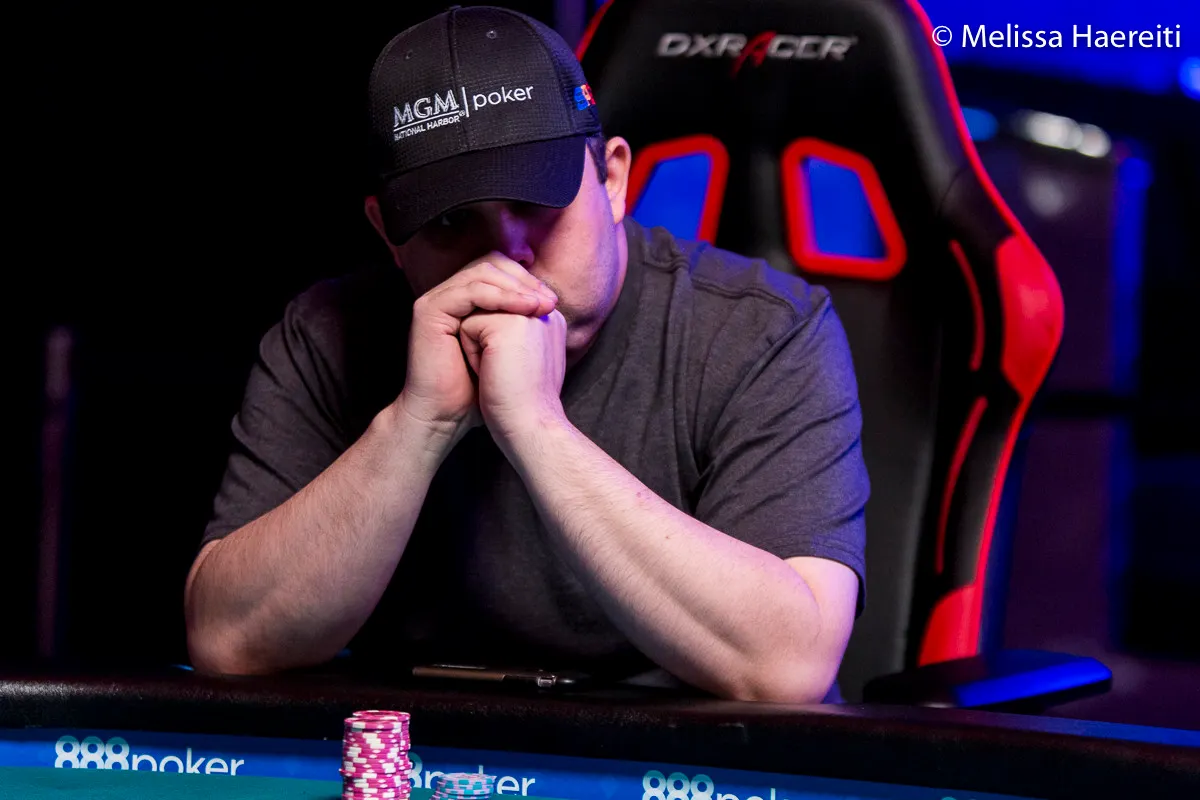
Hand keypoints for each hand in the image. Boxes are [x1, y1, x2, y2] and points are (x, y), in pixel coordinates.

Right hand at [396, 253, 557, 442]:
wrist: (448, 416)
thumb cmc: (479, 391)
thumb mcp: (510, 349)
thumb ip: (522, 321)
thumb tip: (551, 301)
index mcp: (467, 300)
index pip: (499, 270)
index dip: (527, 280)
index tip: (553, 302)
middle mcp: (450, 295)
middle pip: (490, 263)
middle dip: (523, 280)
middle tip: (548, 301)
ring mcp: (438, 300)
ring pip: (481, 273)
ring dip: (515, 287)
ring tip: (539, 305)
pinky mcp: (429, 310)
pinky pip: (469, 291)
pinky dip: (499, 297)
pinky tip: (522, 309)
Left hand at [458, 308, 567, 445]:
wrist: (530, 426)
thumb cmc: (525, 403)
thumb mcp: (526, 361)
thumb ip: (517, 336)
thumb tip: (492, 328)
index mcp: (550, 320)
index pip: (503, 314)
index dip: (496, 344)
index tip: (512, 373)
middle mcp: (544, 311)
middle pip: (489, 313)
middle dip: (486, 344)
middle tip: (506, 374)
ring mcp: (528, 314)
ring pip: (476, 317)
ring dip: (479, 348)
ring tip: (500, 372)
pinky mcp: (507, 323)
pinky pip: (468, 326)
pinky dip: (472, 353)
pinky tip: (492, 372)